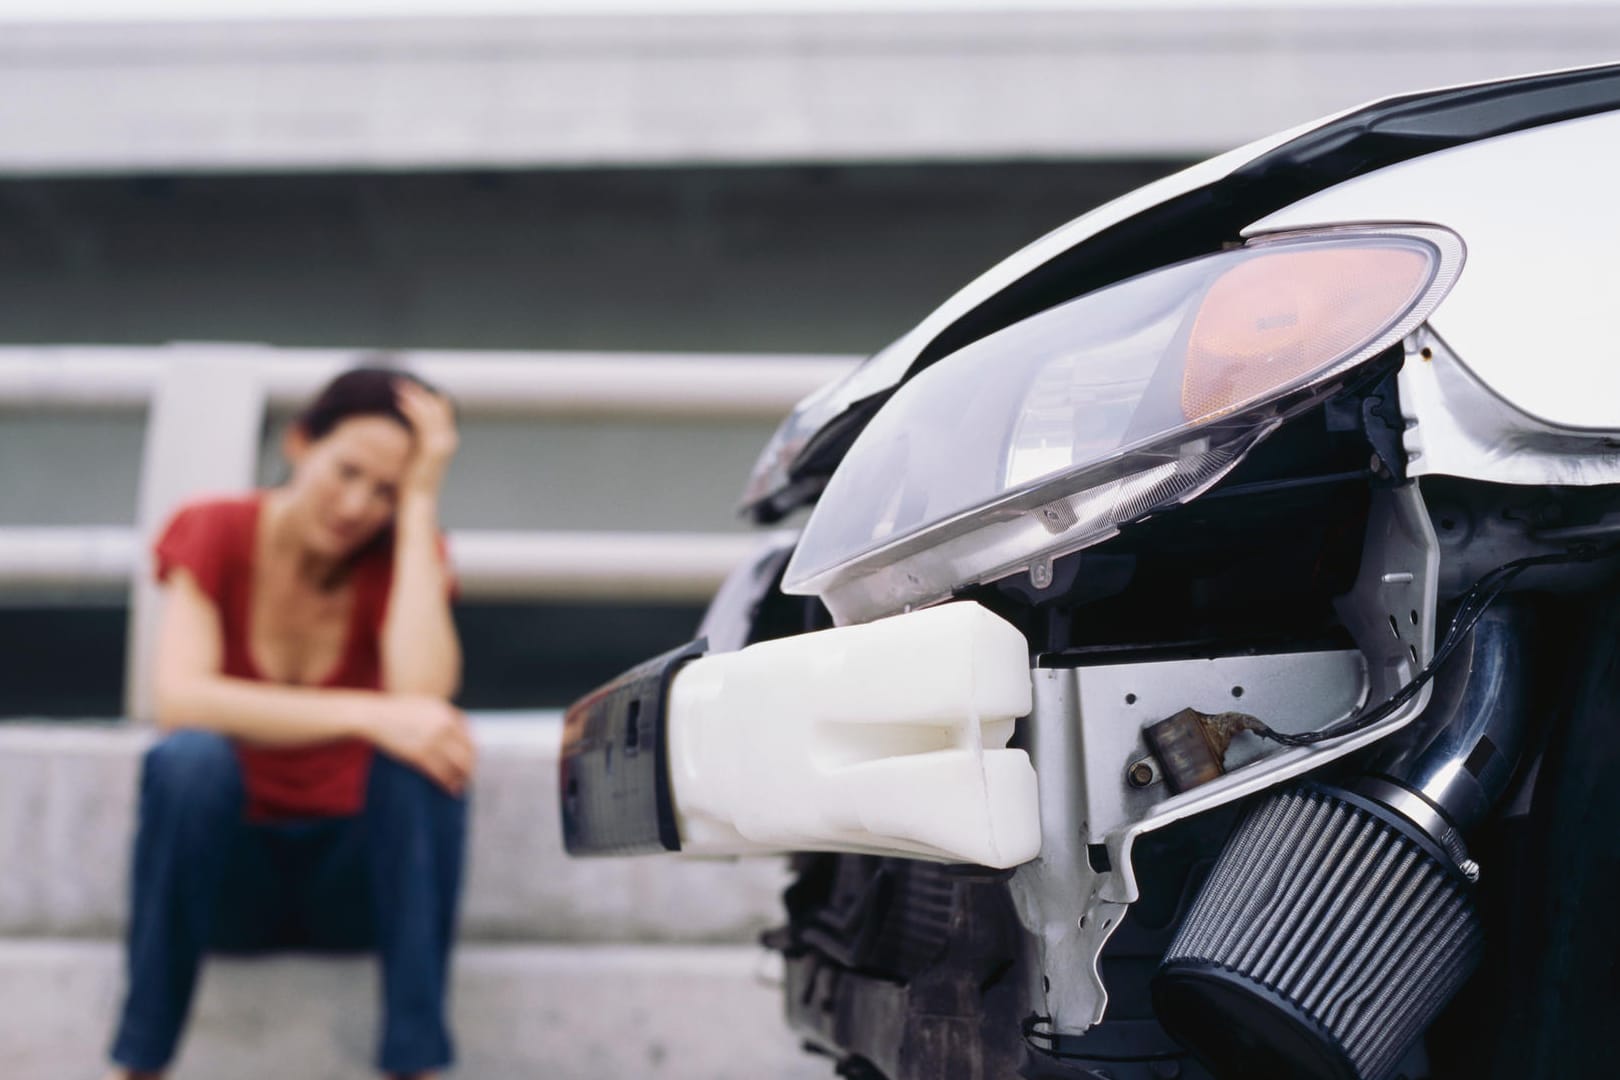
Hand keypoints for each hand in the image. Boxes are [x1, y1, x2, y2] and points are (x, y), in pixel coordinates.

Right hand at [367, 694, 474, 794]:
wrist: (375, 716)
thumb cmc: (398, 710)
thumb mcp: (426, 705)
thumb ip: (444, 716)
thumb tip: (459, 732)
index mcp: (447, 714)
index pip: (469, 738)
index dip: (473, 753)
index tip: (471, 762)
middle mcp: (443, 727)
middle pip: (466, 752)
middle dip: (470, 768)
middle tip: (469, 777)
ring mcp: (431, 740)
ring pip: (456, 765)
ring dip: (461, 778)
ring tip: (460, 787)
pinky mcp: (418, 754)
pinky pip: (440, 772)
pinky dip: (447, 782)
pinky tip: (449, 789)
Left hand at [395, 379, 458, 497]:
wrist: (419, 497)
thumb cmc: (416, 479)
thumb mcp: (418, 455)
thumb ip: (419, 440)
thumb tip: (411, 429)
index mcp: (446, 439)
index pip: (442, 410)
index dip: (427, 396)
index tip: (409, 388)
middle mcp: (448, 439)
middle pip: (438, 406)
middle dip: (419, 392)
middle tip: (401, 382)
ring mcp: (442, 443)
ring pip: (430, 411)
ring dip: (414, 397)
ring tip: (398, 388)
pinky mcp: (431, 447)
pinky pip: (422, 422)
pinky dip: (412, 409)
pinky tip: (401, 402)